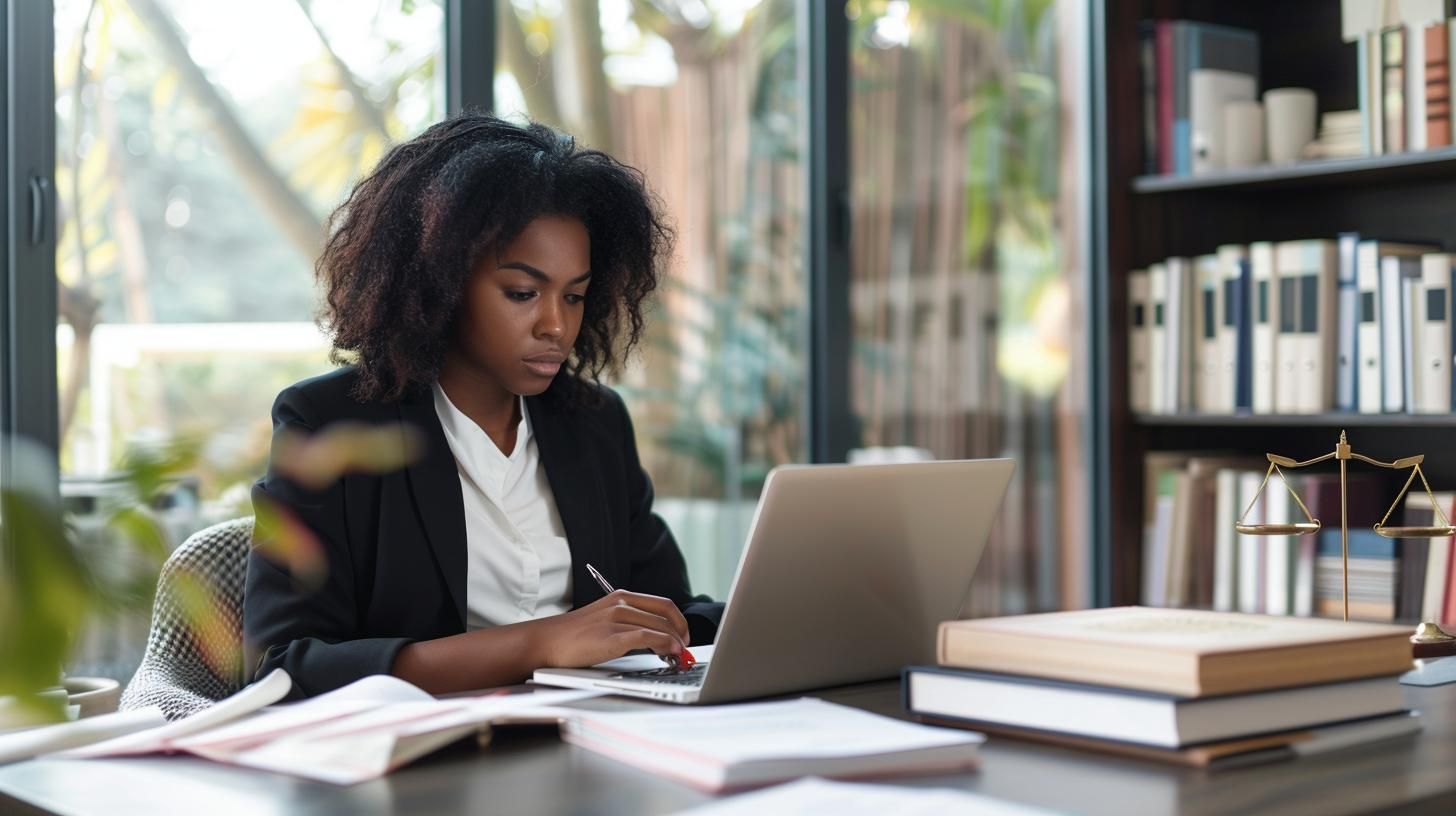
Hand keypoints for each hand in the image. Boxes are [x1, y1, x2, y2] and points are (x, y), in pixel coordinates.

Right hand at [527, 590, 690, 668]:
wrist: (545, 642)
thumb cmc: (572, 635)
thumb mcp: (603, 618)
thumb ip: (627, 621)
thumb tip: (654, 635)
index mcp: (620, 597)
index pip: (663, 603)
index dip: (680, 620)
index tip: (684, 634)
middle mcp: (621, 604)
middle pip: (666, 615)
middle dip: (682, 633)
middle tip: (685, 648)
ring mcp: (616, 619)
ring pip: (660, 626)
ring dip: (676, 642)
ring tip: (679, 655)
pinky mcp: (612, 637)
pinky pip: (648, 637)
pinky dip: (665, 645)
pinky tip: (669, 653)